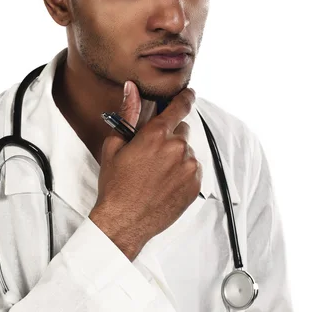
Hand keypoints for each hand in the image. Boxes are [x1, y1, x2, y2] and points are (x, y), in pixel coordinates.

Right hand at [89, 81, 201, 260]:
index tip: (189, 94)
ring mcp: (189, 168)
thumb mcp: (115, 146)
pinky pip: (192, 170)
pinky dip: (182, 174)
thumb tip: (131, 90)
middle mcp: (177, 148)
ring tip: (155, 174)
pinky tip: (164, 184)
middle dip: (170, 137)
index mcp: (157, 135)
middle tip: (152, 154)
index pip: (180, 106)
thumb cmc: (116, 186)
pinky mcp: (195, 185)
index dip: (186, 97)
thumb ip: (128, 114)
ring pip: (187, 152)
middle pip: (182, 131)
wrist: (124, 221)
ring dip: (176, 157)